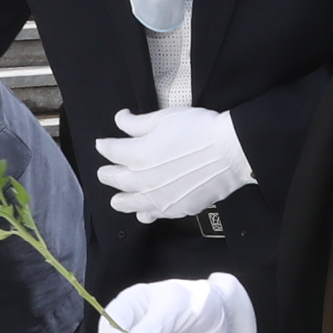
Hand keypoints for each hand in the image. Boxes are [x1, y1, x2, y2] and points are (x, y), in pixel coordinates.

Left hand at [93, 105, 254, 224]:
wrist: (230, 152)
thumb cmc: (199, 130)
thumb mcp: (165, 118)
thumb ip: (137, 122)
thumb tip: (120, 120)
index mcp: (137, 154)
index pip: (111, 151)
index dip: (105, 146)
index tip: (102, 144)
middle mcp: (143, 180)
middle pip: (116, 179)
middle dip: (107, 174)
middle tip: (104, 173)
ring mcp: (159, 197)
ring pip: (130, 203)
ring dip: (120, 200)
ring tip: (116, 201)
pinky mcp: (176, 208)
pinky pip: (154, 214)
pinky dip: (145, 214)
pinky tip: (143, 214)